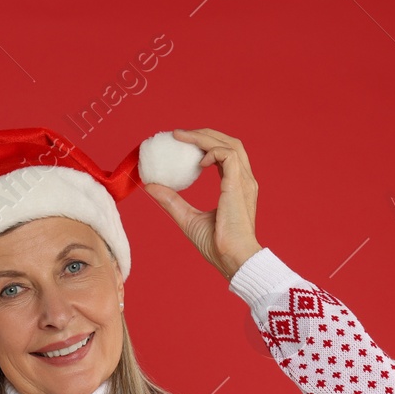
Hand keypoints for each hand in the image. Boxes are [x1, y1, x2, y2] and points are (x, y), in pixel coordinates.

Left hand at [142, 127, 262, 280]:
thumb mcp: (187, 218)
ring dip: (205, 137)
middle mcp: (243, 180)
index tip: (181, 144)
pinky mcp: (238, 184)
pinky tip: (197, 162)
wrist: (232, 259)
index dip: (204, 145)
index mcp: (236, 186)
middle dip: (204, 134)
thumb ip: (172, 201)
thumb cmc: (217, 245)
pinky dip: (211, 152)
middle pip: (229, 143)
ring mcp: (244, 181)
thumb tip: (150, 186)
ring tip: (182, 137)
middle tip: (178, 135)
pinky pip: (227, 155)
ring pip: (229, 144)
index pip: (224, 156)